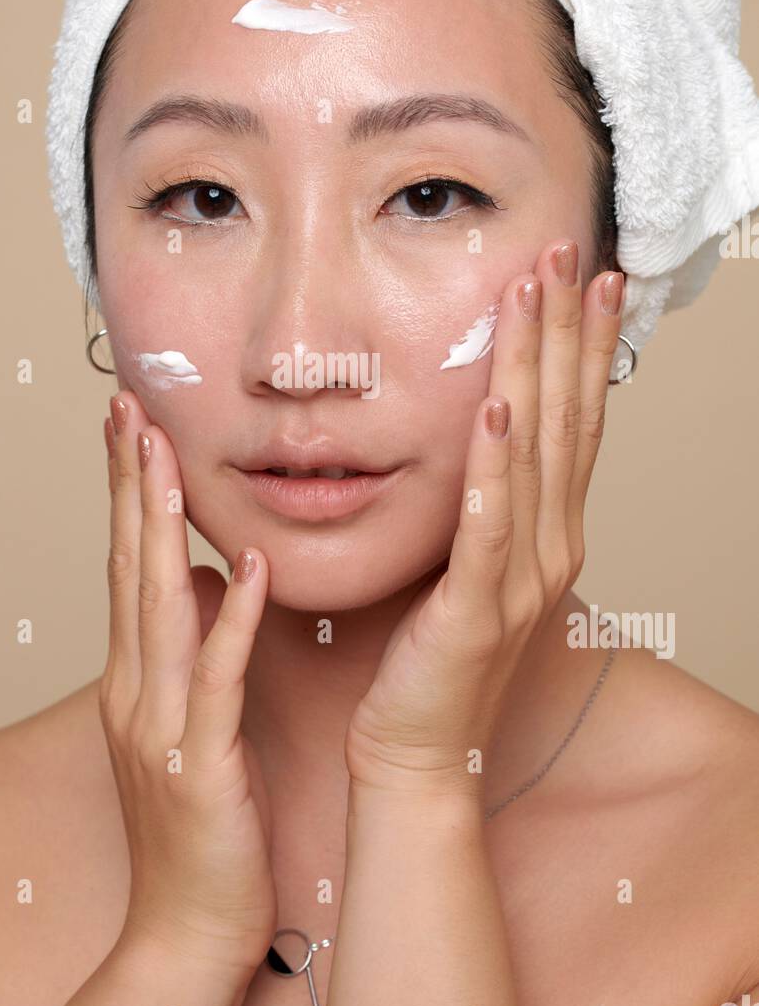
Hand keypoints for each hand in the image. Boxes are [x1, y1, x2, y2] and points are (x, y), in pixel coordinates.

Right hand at [100, 387, 276, 977]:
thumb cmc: (201, 826)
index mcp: (138, 678)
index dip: (130, 493)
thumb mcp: (190, 725)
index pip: (131, 565)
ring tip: (167, 455)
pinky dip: (232, 619)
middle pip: (130, 568)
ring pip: (159, 608)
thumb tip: (212, 578)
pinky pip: (217, 679)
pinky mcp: (200, 763)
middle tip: (130, 407)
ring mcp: (161, 726)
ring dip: (162, 529)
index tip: (135, 425)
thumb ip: (192, 649)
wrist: (188, 929)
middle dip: (129, 485)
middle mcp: (136, 690)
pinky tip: (247, 566)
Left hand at [344, 238, 623, 797]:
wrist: (416, 752)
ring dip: (534, 369)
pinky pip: (487, 525)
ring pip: (534, 455)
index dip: (584, 347)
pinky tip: (496, 408)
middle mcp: (550, 548)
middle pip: (566, 420)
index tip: (589, 279)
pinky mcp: (479, 610)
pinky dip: (495, 465)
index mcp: (547, 535)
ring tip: (534, 295)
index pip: (573, 422)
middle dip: (566, 331)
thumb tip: (471, 439)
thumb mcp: (466, 566)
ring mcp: (521, 579)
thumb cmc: (432, 660)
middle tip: (570, 253)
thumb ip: (480, 506)